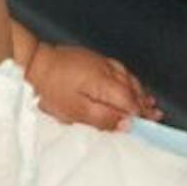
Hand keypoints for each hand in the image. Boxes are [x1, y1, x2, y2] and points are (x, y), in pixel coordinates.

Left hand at [27, 42, 162, 130]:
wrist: (32, 62)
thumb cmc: (49, 87)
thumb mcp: (75, 110)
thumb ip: (103, 118)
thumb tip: (126, 124)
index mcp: (105, 83)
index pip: (131, 103)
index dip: (141, 116)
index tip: (148, 127)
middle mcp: (108, 70)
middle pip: (134, 90)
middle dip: (144, 105)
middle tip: (155, 118)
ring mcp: (101, 62)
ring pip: (129, 78)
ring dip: (139, 92)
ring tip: (148, 104)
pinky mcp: (94, 58)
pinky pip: (119, 70)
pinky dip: (128, 81)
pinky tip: (129, 85)